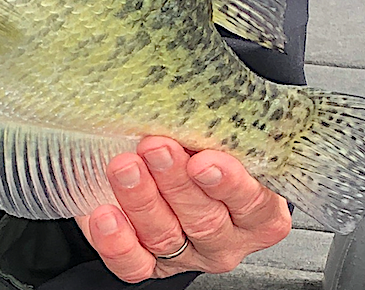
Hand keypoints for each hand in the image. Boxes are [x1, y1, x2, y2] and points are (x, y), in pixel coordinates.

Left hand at [75, 136, 291, 282]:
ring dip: (141, 200)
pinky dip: (117, 243)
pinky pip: (135, 265)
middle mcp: (228, 237)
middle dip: (175, 182)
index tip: (203, 159)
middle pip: (205, 220)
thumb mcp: (216, 135)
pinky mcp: (153, 265)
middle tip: (154, 147)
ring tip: (123, 167)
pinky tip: (104, 215)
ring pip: (166, 238)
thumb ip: (211, 129)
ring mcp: (190, 255)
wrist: (169, 169)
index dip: (228, 183)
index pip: (253, 203)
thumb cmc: (200, 148)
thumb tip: (187, 99)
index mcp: (259, 210)